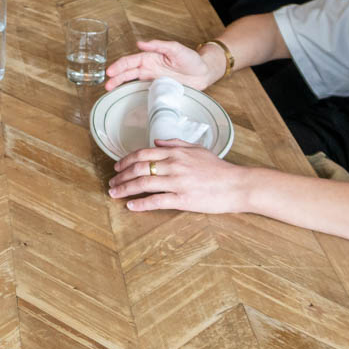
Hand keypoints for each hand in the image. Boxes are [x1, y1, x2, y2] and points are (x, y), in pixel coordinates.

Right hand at [104, 39, 214, 91]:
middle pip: (128, 71)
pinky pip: (141, 88)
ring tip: (110, 90)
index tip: (111, 71)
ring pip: (132, 80)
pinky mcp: (157, 87)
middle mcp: (149, 66)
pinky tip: (124, 95)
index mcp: (151, 56)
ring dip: (120, 84)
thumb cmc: (191, 59)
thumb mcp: (176, 49)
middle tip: (107, 84)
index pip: (131, 61)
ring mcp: (152, 77)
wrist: (203, 74)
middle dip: (116, 77)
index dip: (120, 66)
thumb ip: (158, 45)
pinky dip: (131, 91)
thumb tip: (140, 43)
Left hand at [108, 139, 246, 212]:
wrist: (237, 184)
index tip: (117, 167)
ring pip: (144, 183)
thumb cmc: (218, 168)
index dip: (126, 160)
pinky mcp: (183, 199)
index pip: (143, 154)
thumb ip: (175, 144)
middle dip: (121, 175)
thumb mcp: (197, 149)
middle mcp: (174, 165)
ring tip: (114, 193)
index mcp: (176, 152)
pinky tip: (131, 205)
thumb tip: (156, 143)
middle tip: (111, 182)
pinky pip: (157, 201)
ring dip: (125, 188)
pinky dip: (141, 203)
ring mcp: (178, 182)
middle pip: (139, 168)